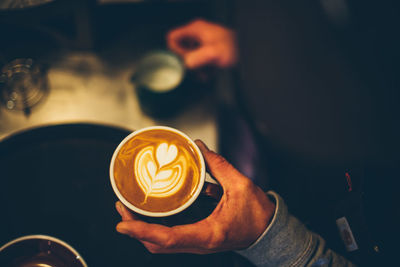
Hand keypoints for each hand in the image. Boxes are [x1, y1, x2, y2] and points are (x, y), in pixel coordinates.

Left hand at [115, 140, 274, 253]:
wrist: (267, 231)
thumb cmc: (257, 213)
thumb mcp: (240, 185)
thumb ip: (218, 164)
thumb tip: (199, 147)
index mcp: (208, 233)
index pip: (168, 237)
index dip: (142, 231)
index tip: (122, 223)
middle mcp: (199, 244)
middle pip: (157, 245)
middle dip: (135, 229)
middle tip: (122, 207)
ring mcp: (197, 245)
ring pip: (161, 245)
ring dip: (142, 230)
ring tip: (129, 210)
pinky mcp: (197, 240)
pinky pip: (169, 240)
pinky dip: (154, 230)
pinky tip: (149, 214)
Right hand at [167, 19, 237, 68]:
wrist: (248, 54)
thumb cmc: (235, 48)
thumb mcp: (214, 53)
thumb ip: (197, 58)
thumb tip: (185, 64)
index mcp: (195, 29)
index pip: (172, 38)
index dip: (175, 51)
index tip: (184, 61)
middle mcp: (197, 34)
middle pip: (179, 49)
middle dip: (187, 63)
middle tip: (196, 70)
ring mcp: (202, 43)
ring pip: (188, 57)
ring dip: (195, 69)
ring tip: (205, 74)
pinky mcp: (206, 52)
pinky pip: (197, 61)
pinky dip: (201, 69)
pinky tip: (209, 74)